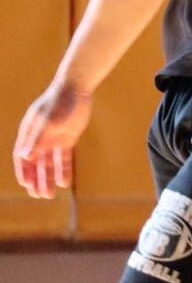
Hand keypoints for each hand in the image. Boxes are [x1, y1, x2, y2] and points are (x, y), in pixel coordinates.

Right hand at [13, 83, 91, 198]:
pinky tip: (64, 183)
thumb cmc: (59, 101)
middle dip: (36, 180)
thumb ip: (37, 139)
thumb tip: (25, 157)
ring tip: (49, 195)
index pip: (22, 157)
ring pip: (49, 164)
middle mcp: (39, 138)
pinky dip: (63, 170)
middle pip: (35, 164)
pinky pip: (64, 158)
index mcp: (29, 133)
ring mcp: (53, 139)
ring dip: (48, 178)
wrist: (77, 87)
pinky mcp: (67, 138)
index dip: (24, 171)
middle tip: (39, 196)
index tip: (26, 184)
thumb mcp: (48, 121)